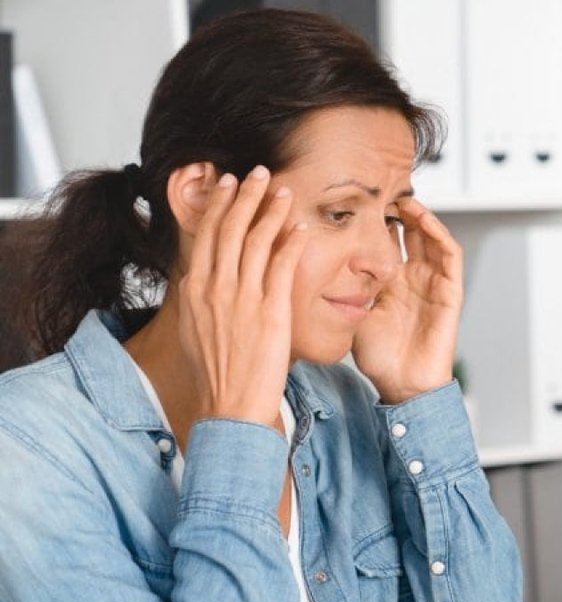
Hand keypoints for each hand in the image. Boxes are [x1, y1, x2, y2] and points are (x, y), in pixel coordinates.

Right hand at [175, 166, 307, 426]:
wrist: (229, 403)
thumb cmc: (216, 371)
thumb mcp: (194, 328)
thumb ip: (197, 299)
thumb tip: (195, 279)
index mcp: (194, 289)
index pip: (206, 234)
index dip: (218, 204)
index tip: (227, 183)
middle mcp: (215, 287)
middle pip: (230, 227)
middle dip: (245, 194)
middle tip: (257, 171)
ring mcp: (242, 297)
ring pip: (257, 240)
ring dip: (271, 209)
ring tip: (283, 189)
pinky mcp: (271, 310)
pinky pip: (283, 265)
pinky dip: (291, 241)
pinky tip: (301, 226)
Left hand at [352, 197, 463, 403]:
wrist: (404, 385)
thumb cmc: (381, 359)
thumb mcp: (351, 314)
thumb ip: (339, 290)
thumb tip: (305, 267)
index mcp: (392, 283)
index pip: (387, 242)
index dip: (376, 219)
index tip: (355, 199)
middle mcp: (415, 279)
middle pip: (410, 233)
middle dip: (398, 210)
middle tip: (380, 189)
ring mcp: (434, 284)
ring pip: (432, 237)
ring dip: (421, 216)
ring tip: (403, 197)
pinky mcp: (451, 292)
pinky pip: (451, 256)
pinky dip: (439, 234)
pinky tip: (423, 219)